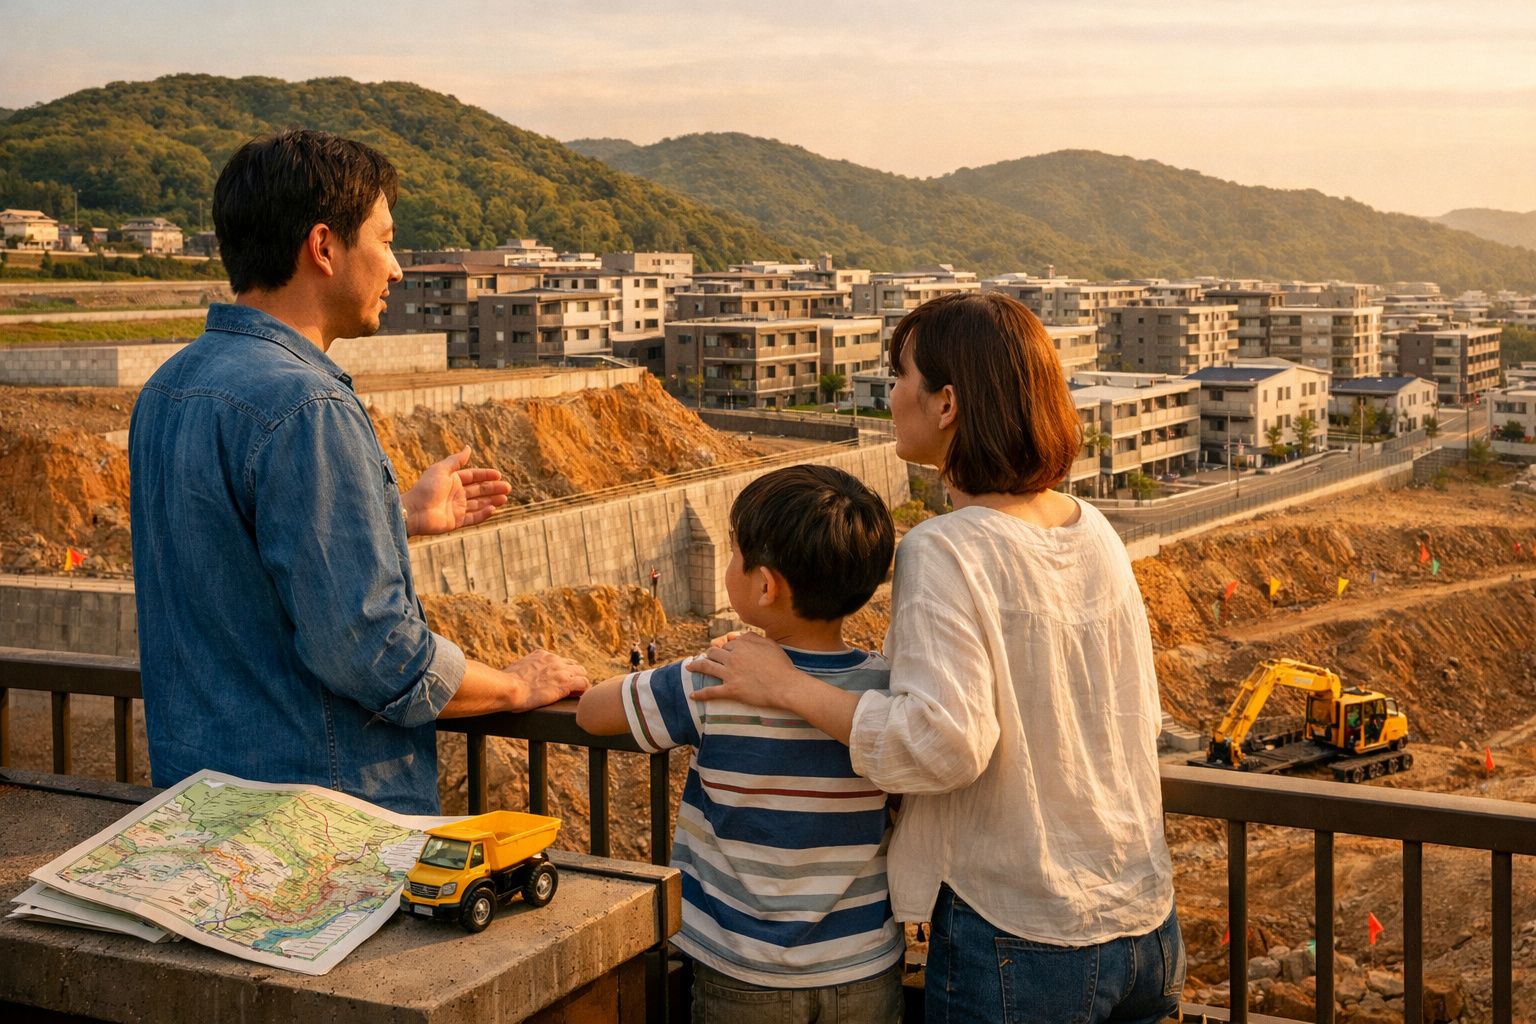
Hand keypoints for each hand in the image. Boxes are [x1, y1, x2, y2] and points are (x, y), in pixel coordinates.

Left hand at [402, 447, 510, 535]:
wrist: (414, 511)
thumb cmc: (426, 488)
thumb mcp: (441, 470)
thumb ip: (456, 460)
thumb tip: (468, 447)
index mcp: (452, 480)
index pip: (473, 477)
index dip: (486, 475)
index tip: (499, 475)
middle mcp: (456, 494)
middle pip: (479, 490)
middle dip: (493, 489)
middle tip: (508, 488)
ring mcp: (456, 508)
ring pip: (479, 504)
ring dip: (492, 501)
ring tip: (504, 499)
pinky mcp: (456, 522)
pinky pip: (473, 518)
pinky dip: (483, 514)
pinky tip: (493, 509)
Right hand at [503, 649, 589, 709]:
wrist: (508, 688)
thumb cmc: (506, 685)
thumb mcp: (515, 670)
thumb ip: (523, 671)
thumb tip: (517, 680)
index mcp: (541, 655)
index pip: (560, 660)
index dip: (563, 671)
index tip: (561, 681)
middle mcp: (553, 660)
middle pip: (574, 664)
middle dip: (574, 675)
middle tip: (573, 689)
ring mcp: (561, 670)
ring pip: (582, 672)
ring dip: (581, 682)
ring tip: (578, 694)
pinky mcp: (565, 683)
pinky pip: (584, 683)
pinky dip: (584, 690)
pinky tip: (580, 698)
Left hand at [689, 634, 858, 742]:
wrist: (785, 686)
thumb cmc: (781, 665)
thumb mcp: (770, 644)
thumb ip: (753, 637)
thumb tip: (740, 635)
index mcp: (742, 645)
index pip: (727, 643)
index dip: (723, 646)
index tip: (719, 649)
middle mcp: (733, 657)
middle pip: (713, 652)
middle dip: (707, 653)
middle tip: (704, 657)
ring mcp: (730, 674)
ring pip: (707, 667)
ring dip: (696, 666)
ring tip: (689, 667)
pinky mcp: (731, 690)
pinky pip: (711, 691)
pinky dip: (700, 694)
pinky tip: (692, 695)